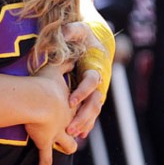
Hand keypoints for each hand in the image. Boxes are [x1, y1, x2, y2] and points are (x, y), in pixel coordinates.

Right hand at [27, 61, 77, 164]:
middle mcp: (68, 119)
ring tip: (66, 150)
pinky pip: (45, 160)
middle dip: (78, 130)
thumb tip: (72, 51)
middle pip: (78, 126)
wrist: (37, 99)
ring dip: (66, 147)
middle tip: (76, 133)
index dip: (82, 108)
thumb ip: (64, 60)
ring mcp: (58, 133)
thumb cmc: (44, 83)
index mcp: (72, 102)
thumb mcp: (55, 67)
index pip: (81, 106)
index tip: (80, 106)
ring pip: (67, 144)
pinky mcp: (46, 142)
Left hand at [64, 20, 111, 137]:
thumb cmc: (85, 36)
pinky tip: (80, 134)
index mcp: (96, 67)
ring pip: (94, 110)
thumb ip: (72, 31)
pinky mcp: (94, 96)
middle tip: (70, 128)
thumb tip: (63, 32)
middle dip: (83, 116)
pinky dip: (87, 123)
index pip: (91, 82)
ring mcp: (98, 90)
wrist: (96, 41)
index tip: (70, 102)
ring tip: (73, 134)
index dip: (82, 92)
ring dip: (85, 123)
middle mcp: (100, 82)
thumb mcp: (79, 30)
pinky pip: (92, 112)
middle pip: (95, 102)